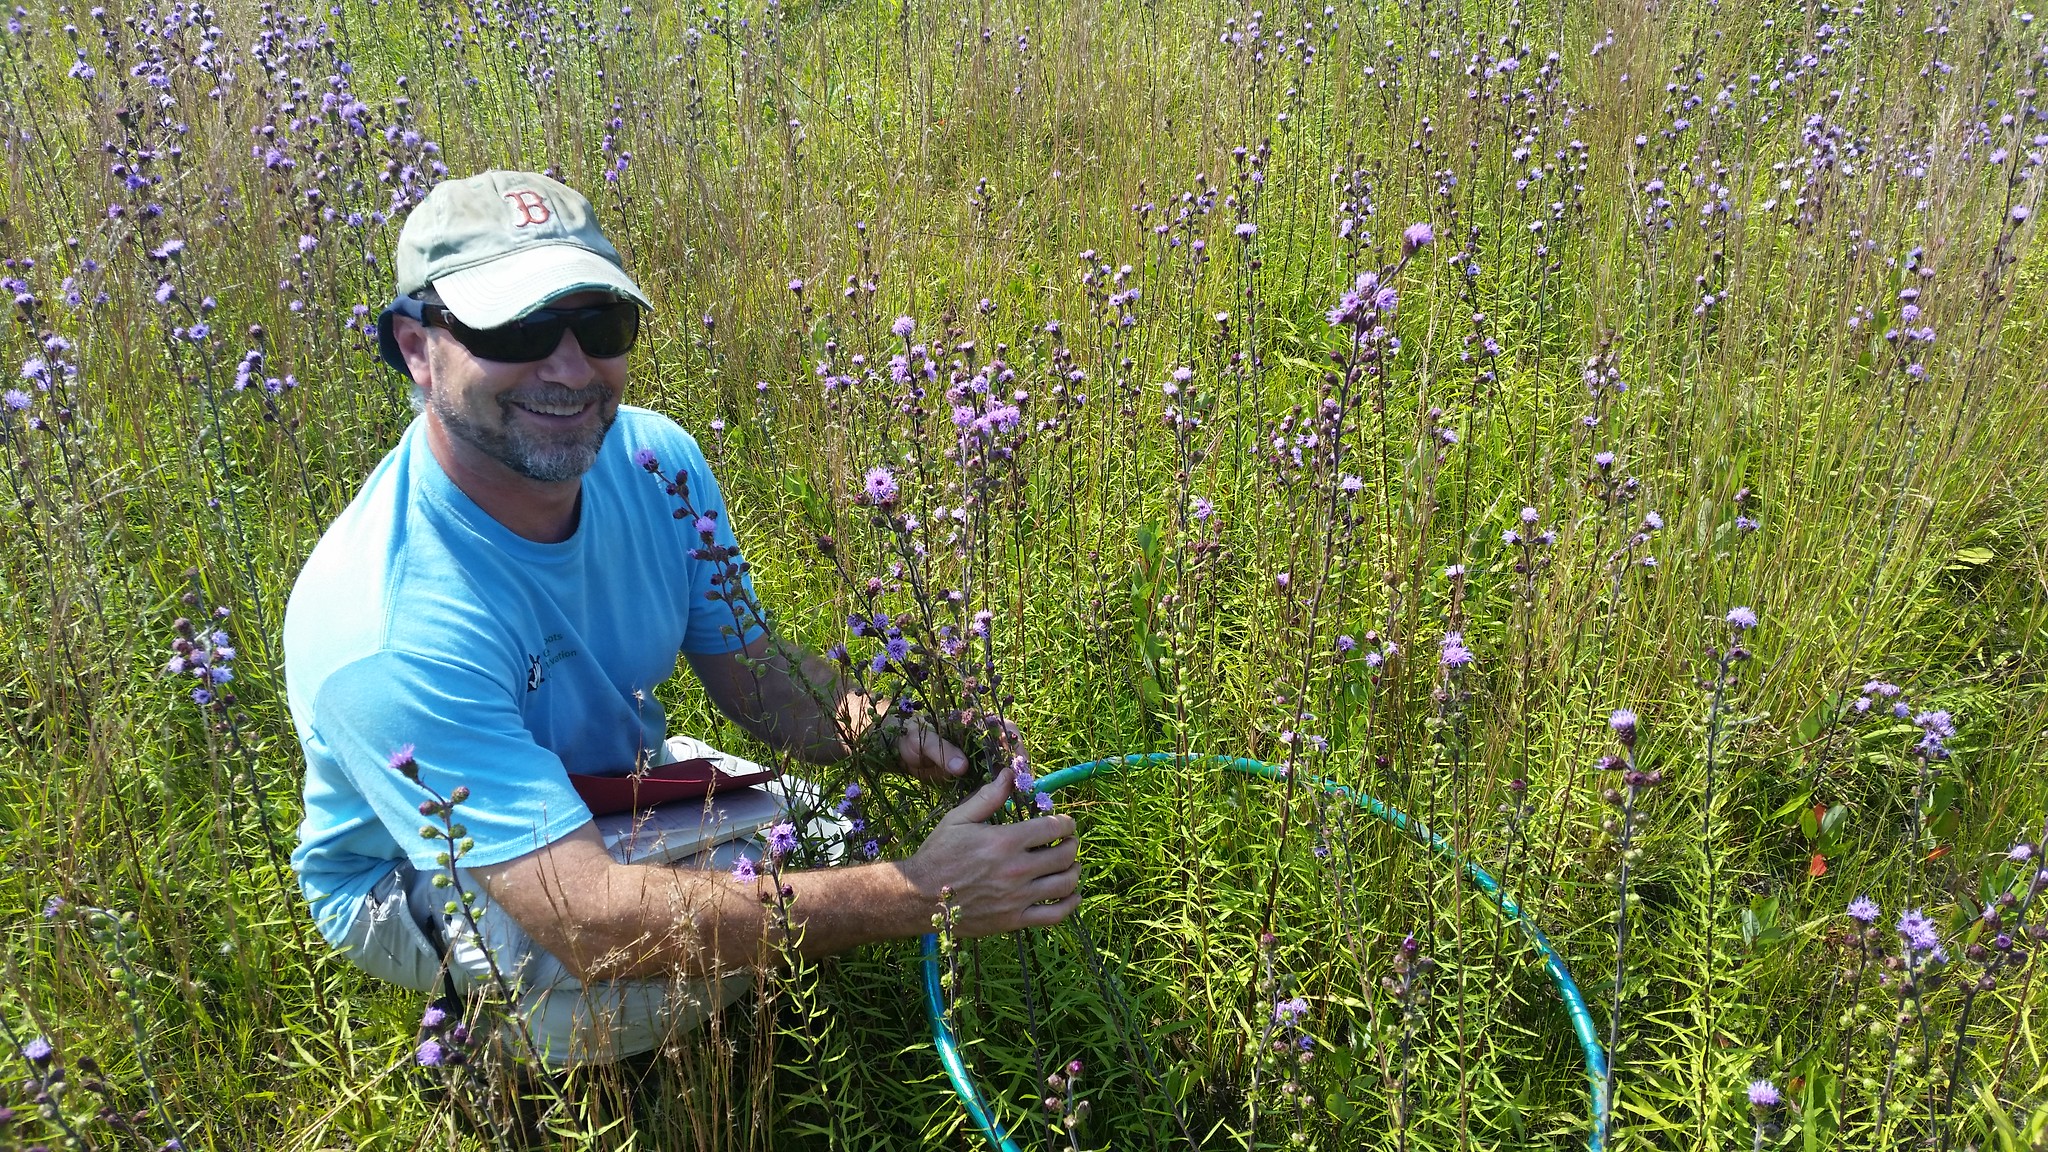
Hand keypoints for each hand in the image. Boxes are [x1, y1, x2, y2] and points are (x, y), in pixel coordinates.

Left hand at [855, 696, 1022, 785]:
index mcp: (972, 722)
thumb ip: (941, 751)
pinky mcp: (972, 774)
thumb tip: (962, 767)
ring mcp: (978, 757)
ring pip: (1004, 767)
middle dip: (1019, 767)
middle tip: (1023, 787)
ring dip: (1013, 781)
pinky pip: (991, 782)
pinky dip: (999, 792)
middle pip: (1010, 749)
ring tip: (1018, 799)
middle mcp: (980, 739)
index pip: (1003, 727)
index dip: (1014, 744)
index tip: (1016, 764)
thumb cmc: (908, 735)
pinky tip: (1004, 804)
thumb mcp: (921, 740)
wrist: (895, 749)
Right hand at [903, 771, 1080, 936]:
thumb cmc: (938, 854)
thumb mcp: (959, 819)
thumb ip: (988, 797)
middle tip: (1069, 842)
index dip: (1066, 824)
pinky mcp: (1014, 920)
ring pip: (1064, 884)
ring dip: (1074, 871)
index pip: (1053, 829)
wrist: (919, 896)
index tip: (1066, 823)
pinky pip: (1054, 915)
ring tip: (1071, 865)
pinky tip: (1073, 895)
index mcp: (1005, 841)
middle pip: (1064, 855)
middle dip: (1072, 844)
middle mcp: (1016, 870)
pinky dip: (1070, 904)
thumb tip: (1009, 774)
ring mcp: (1017, 897)